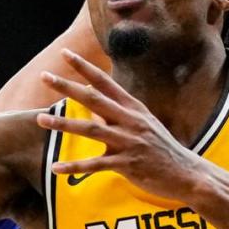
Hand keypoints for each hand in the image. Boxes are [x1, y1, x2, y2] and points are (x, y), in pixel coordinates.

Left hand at [35, 50, 204, 199]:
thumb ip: (117, 115)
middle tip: (45, 76)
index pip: (104, 82)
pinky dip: (74, 167)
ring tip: (40, 120)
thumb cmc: (162, 149)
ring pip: (91, 129)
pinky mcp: (128, 164)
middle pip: (93, 99)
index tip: (66, 53)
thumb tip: (94, 109)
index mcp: (132, 108)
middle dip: (67, 87)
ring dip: (63, 124)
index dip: (84, 67)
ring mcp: (129, 142)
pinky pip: (95, 165)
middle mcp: (129, 120)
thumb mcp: (142, 125)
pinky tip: (55, 168)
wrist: (188, 174)